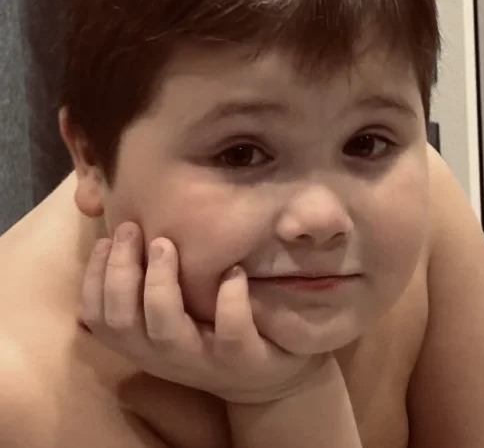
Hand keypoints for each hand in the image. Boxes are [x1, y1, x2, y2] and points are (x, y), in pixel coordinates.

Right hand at [80, 222, 330, 403]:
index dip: (94, 279)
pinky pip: (231, 332)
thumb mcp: (179, 316)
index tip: (104, 239)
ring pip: (166, 329)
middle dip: (119, 272)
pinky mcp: (244, 361)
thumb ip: (151, 290)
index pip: (100, 319)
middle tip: (131, 229)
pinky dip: (230, 298)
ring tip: (166, 244)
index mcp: (145, 343)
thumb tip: (118, 245)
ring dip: (160, 283)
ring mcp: (204, 362)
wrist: (267, 378)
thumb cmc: (215, 334)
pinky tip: (234, 271)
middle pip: (121, 322)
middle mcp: (166, 356)